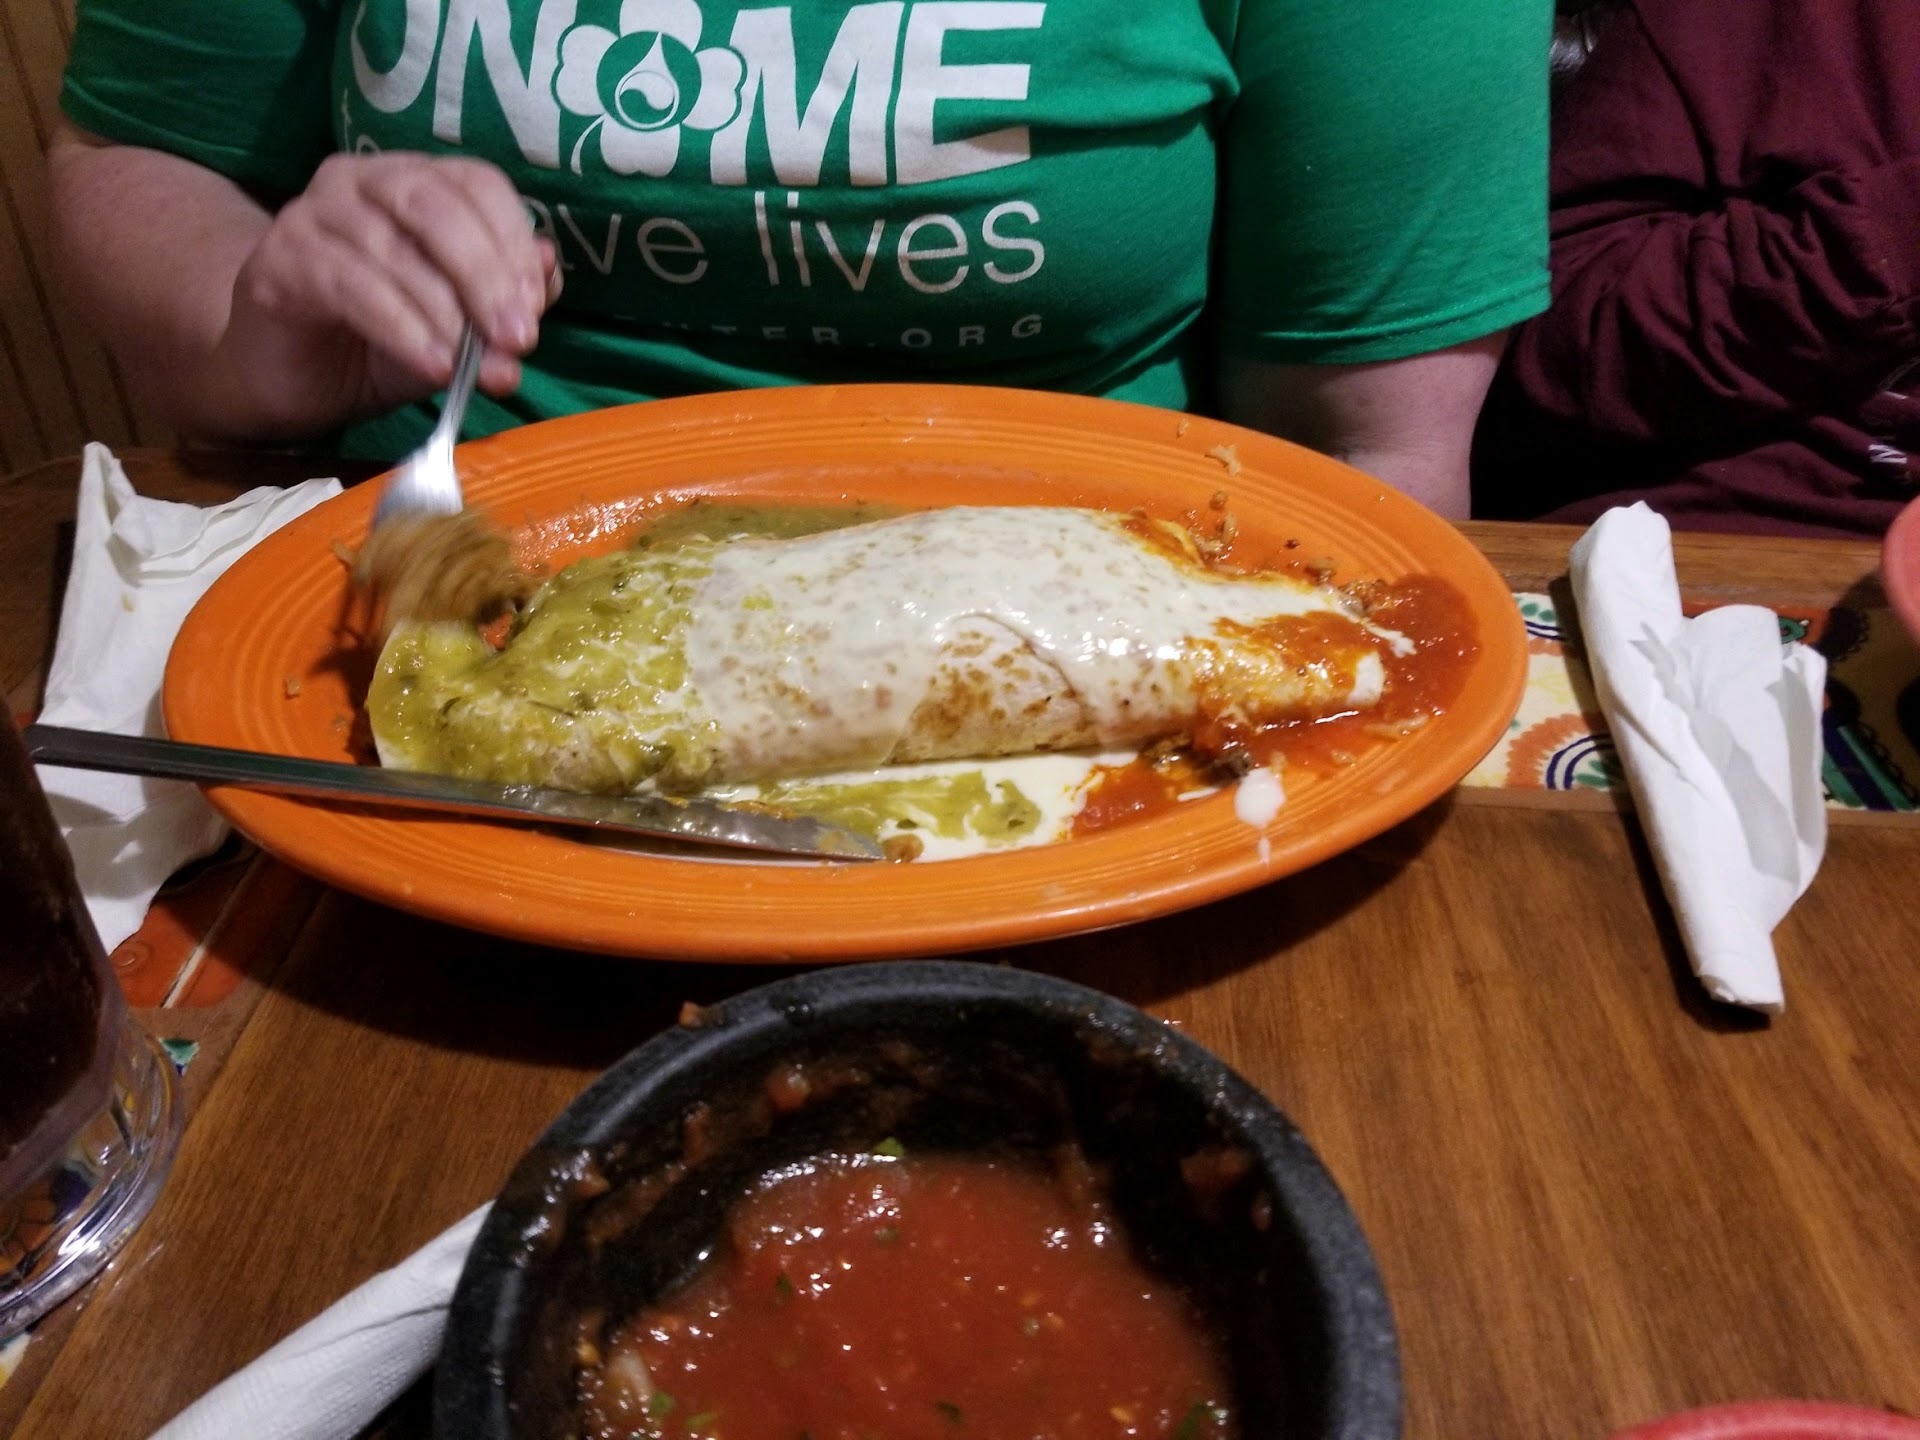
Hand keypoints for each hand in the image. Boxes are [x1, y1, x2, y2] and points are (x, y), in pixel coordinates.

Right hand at [220, 151, 559, 427]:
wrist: (291, 376)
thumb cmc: (380, 339)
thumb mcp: (458, 325)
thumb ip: (503, 300)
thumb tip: (549, 272)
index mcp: (415, 180)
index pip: (477, 184)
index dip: (513, 242)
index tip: (537, 306)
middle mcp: (361, 179)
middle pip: (435, 205)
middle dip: (487, 274)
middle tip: (517, 337)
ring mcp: (314, 212)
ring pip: (393, 248)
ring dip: (447, 313)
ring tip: (477, 365)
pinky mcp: (281, 259)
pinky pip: (351, 287)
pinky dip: (402, 328)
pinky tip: (433, 364)